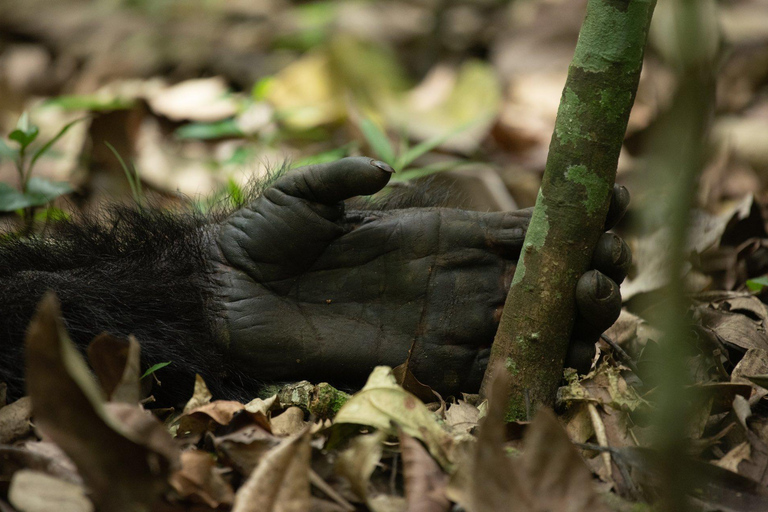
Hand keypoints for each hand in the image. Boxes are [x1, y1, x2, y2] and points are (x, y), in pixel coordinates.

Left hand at [213, 158, 629, 394]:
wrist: (230, 294)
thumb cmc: (263, 235)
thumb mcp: (303, 194)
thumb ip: (341, 178)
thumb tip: (378, 172)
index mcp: (438, 232)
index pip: (521, 228)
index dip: (573, 221)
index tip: (614, 208)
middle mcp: (451, 277)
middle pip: (541, 280)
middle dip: (585, 274)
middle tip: (604, 273)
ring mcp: (440, 320)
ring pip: (526, 326)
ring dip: (568, 323)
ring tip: (592, 312)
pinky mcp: (417, 361)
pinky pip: (483, 370)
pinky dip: (522, 367)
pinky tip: (556, 361)